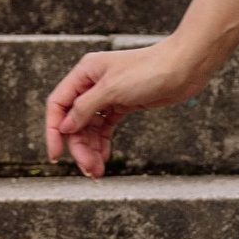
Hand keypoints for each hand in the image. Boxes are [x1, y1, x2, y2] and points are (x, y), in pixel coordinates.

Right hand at [43, 38, 216, 182]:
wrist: (185, 67)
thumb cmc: (150, 70)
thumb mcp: (112, 89)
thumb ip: (85, 108)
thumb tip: (65, 127)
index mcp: (85, 73)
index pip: (58, 104)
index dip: (53, 131)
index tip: (55, 155)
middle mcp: (93, 84)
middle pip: (74, 121)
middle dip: (79, 147)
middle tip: (89, 169)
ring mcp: (108, 95)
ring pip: (90, 127)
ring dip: (91, 149)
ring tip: (97, 171)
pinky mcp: (123, 104)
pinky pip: (105, 127)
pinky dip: (103, 143)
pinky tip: (104, 157)